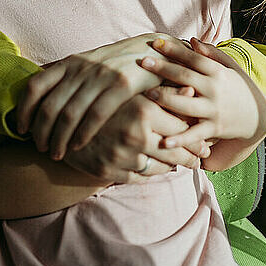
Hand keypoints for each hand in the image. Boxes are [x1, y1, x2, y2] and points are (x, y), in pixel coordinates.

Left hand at [16, 33, 180, 159]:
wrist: (153, 51)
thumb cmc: (117, 63)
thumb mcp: (88, 62)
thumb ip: (66, 76)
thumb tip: (36, 92)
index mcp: (71, 62)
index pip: (36, 86)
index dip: (24, 110)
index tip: (22, 130)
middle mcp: (82, 67)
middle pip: (50, 105)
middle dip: (41, 133)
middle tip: (41, 149)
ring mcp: (102, 76)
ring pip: (70, 114)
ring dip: (60, 139)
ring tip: (57, 154)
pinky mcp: (122, 85)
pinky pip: (95, 115)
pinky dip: (83, 135)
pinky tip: (78, 147)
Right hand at [63, 94, 208, 182]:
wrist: (60, 117)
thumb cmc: (104, 95)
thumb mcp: (133, 87)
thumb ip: (164, 89)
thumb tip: (192, 90)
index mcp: (142, 109)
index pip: (182, 128)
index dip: (196, 135)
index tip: (204, 140)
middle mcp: (133, 133)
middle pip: (175, 151)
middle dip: (191, 156)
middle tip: (201, 156)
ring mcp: (120, 155)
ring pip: (160, 168)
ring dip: (174, 167)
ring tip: (185, 163)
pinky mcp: (108, 170)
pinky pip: (140, 178)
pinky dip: (152, 174)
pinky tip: (158, 167)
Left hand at [141, 37, 265, 168]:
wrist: (258, 116)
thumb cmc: (238, 87)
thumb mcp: (230, 67)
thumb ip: (211, 53)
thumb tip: (192, 40)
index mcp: (217, 72)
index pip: (193, 58)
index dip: (175, 50)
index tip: (156, 43)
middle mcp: (215, 89)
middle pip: (186, 77)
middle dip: (163, 69)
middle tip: (142, 62)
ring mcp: (213, 110)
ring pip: (186, 104)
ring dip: (166, 99)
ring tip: (147, 93)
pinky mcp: (213, 129)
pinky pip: (195, 134)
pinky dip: (180, 140)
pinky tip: (164, 142)